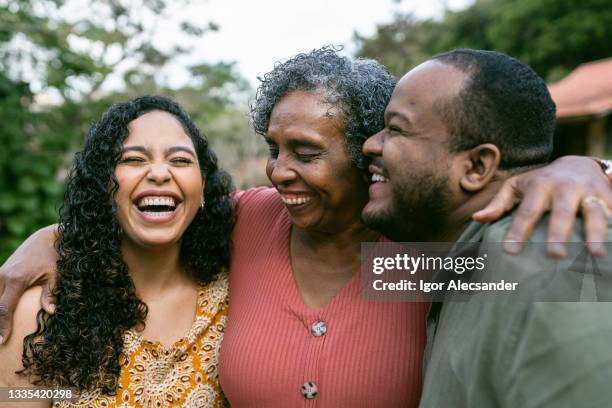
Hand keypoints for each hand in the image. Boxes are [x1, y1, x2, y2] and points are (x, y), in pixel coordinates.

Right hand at [0, 225, 58, 343]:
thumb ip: (51, 293)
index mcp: (16, 279)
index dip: (2, 326)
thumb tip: (51, 312)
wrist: (47, 237)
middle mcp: (3, 276)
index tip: (1, 341)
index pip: (4, 309)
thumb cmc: (55, 256)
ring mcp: (0, 273)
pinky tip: (0, 315)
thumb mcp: (56, 274)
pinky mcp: (1, 271)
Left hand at [473, 156, 611, 256]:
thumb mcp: (517, 186)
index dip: (518, 231)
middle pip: (562, 211)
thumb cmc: (541, 181)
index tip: (510, 251)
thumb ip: (498, 203)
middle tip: (555, 255)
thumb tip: (477, 218)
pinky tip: (611, 248)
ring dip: (596, 232)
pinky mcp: (609, 196)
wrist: (579, 163)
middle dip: (559, 232)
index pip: (526, 211)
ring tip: (597, 254)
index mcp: (540, 186)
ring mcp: (590, 191)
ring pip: (594, 211)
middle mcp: (566, 187)